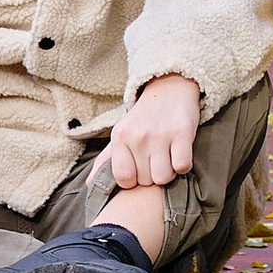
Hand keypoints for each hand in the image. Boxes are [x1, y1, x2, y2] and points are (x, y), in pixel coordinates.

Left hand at [107, 72, 202, 193]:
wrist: (170, 88)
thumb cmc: (144, 118)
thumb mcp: (122, 133)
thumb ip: (106, 160)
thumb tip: (89, 184)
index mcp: (120, 136)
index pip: (124, 179)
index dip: (134, 181)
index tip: (139, 170)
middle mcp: (138, 136)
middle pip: (146, 181)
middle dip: (152, 175)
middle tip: (155, 158)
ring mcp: (160, 134)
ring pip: (164, 177)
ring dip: (168, 172)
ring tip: (167, 157)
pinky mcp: (182, 132)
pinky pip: (182, 166)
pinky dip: (183, 165)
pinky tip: (179, 153)